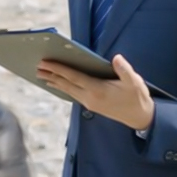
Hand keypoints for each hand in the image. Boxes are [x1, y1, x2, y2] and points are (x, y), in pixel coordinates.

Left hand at [37, 54, 156, 131]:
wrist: (140, 118)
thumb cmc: (137, 97)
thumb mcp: (134, 82)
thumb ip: (124, 69)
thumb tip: (116, 58)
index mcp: (97, 90)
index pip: (73, 77)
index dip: (59, 69)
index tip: (45, 62)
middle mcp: (89, 98)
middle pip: (65, 84)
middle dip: (50, 75)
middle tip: (36, 66)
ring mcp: (89, 103)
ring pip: (67, 90)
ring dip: (54, 82)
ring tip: (41, 74)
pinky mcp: (90, 105)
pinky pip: (72, 94)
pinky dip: (62, 87)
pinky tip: (56, 84)